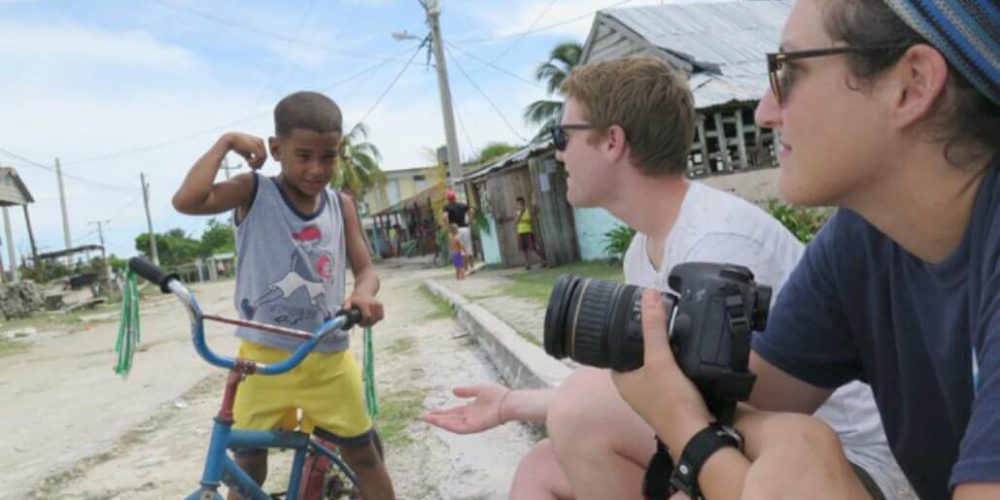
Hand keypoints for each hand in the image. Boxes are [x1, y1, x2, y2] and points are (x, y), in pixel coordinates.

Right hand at [223, 132, 266, 169]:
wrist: (230, 140)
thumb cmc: (237, 146)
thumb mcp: (246, 154)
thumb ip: (252, 159)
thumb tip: (255, 168)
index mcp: (260, 142)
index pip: (264, 154)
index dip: (260, 162)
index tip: (253, 166)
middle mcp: (261, 141)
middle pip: (265, 156)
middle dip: (259, 164)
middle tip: (252, 168)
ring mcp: (259, 143)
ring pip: (263, 157)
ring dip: (256, 163)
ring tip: (248, 165)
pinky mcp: (255, 146)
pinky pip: (259, 157)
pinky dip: (254, 162)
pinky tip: (248, 162)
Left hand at [343, 293, 383, 326]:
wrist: (363, 291)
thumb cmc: (354, 299)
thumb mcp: (348, 301)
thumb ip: (346, 306)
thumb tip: (345, 311)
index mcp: (365, 304)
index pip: (368, 317)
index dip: (363, 323)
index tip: (359, 324)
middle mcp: (372, 304)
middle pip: (373, 319)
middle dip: (367, 324)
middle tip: (362, 324)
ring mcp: (377, 304)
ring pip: (377, 319)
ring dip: (372, 322)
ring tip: (366, 320)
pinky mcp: (380, 305)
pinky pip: (381, 317)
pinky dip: (377, 319)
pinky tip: (372, 318)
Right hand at [421, 384, 511, 433]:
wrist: (509, 402)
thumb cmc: (498, 395)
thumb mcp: (478, 389)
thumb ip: (466, 391)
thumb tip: (453, 390)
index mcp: (469, 409)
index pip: (451, 412)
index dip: (440, 413)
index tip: (428, 412)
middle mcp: (468, 418)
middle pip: (449, 419)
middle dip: (436, 419)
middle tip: (421, 417)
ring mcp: (471, 423)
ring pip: (452, 425)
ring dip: (440, 423)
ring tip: (428, 419)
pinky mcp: (475, 427)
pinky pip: (459, 428)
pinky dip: (450, 426)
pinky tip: (440, 422)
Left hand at [610, 289, 710, 446]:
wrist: (697, 434)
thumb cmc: (672, 400)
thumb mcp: (660, 359)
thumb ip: (654, 327)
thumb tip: (648, 294)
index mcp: (621, 379)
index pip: (616, 347)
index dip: (624, 329)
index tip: (635, 310)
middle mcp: (632, 388)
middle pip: (635, 354)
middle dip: (645, 336)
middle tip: (656, 312)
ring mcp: (650, 394)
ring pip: (652, 364)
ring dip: (660, 348)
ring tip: (669, 324)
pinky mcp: (669, 398)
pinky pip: (667, 373)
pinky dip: (672, 360)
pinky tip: (682, 348)